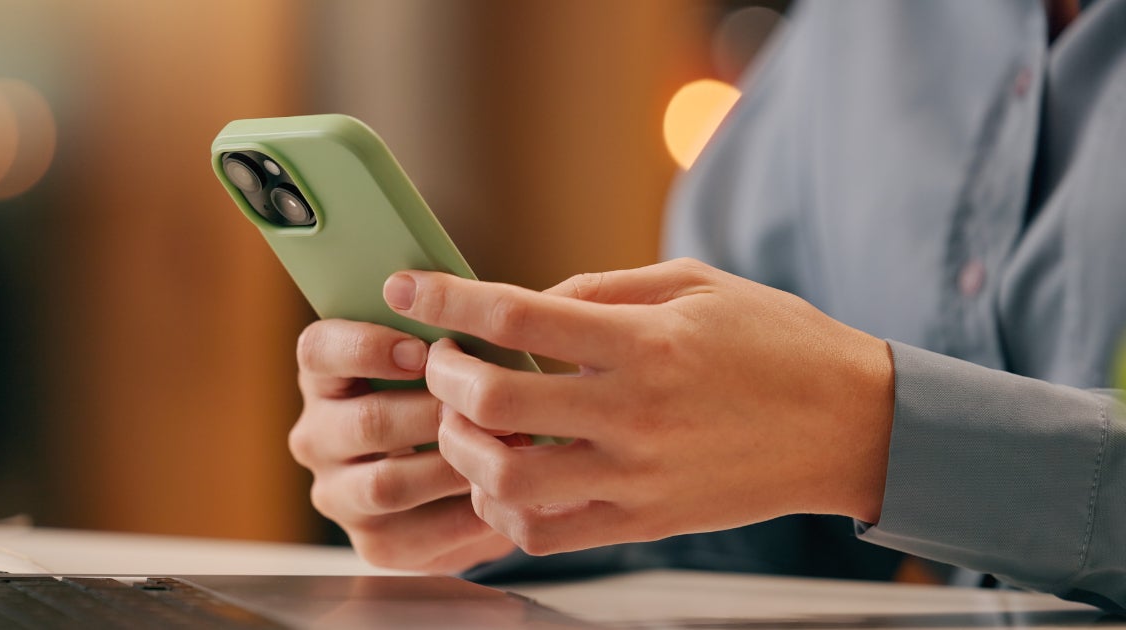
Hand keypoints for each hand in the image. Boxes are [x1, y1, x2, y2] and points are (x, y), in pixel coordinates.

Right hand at [289, 319, 515, 571]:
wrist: (458, 482)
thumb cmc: (451, 398)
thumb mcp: (440, 360)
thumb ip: (444, 337)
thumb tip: (481, 314)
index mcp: (324, 376)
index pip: (319, 350)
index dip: (368, 347)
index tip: (423, 350)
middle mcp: (316, 436)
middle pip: (366, 422)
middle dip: (435, 412)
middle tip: (490, 405)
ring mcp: (338, 494)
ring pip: (388, 483)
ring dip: (453, 464)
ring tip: (508, 446)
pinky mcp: (371, 543)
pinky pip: (417, 532)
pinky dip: (465, 513)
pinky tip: (503, 493)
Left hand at [383, 258, 893, 554]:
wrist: (849, 424)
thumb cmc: (775, 342)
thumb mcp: (694, 285)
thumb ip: (603, 290)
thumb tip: (526, 303)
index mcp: (647, 342)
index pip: (519, 314)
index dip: (448, 297)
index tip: (407, 285)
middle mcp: (635, 413)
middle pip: (497, 399)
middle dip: (443, 374)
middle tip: (441, 359)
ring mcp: (638, 477)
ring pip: (509, 479)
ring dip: (465, 447)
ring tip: (467, 422)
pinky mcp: (645, 522)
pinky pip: (546, 532)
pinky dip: (504, 507)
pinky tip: (505, 474)